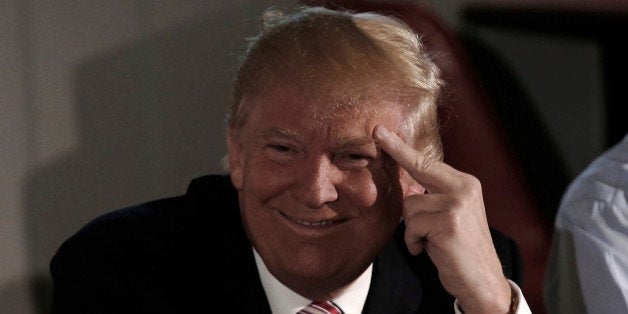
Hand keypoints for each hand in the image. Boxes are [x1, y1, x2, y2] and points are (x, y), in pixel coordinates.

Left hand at [373, 125, 511, 312]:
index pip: (428, 162)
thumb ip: (435, 197)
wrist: (483, 281)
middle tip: (377, 132)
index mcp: (465, 184)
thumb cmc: (460, 250)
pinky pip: (412, 227)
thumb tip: (406, 187)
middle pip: (417, 170)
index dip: (402, 147)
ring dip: (413, 230)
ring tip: (431, 241)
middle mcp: (464, 189)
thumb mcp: (452, 216)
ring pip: (409, 207)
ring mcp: (458, 205)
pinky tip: (430, 250)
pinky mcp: (449, 223)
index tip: (380, 131)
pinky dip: (414, 242)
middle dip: (397, 152)